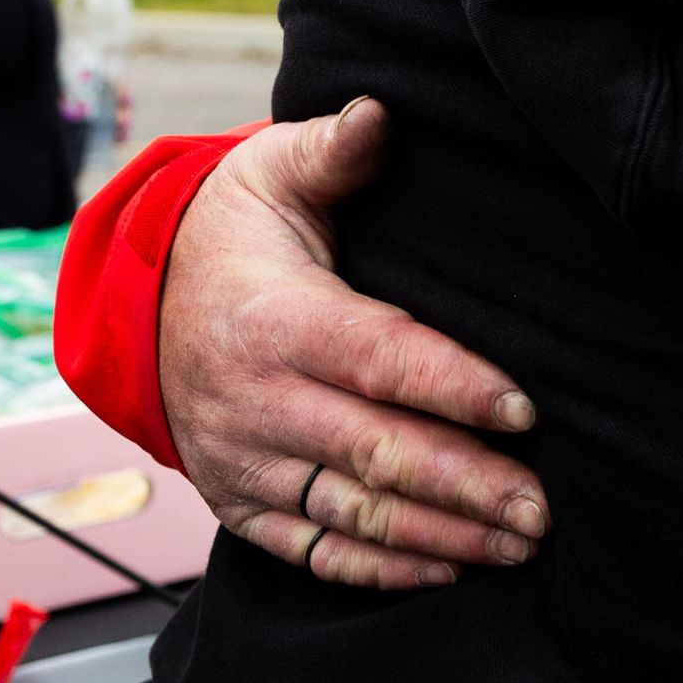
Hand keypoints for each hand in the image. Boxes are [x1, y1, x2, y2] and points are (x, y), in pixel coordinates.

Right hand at [160, 99, 551, 588]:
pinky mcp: (241, 502)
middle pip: (377, 452)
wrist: (137, 302)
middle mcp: (257, 402)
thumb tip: (378, 114)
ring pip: (355, 511)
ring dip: (442, 534)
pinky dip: (382, 568)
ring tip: (520, 545)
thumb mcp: (269, 174)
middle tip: (545, 507)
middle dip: (468, 483)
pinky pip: (314, 549)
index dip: (454, 387)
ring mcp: (246, 461)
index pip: (381, 359)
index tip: (526, 410)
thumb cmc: (232, 234)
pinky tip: (450, 568)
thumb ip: (331, 149)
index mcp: (276, 322)